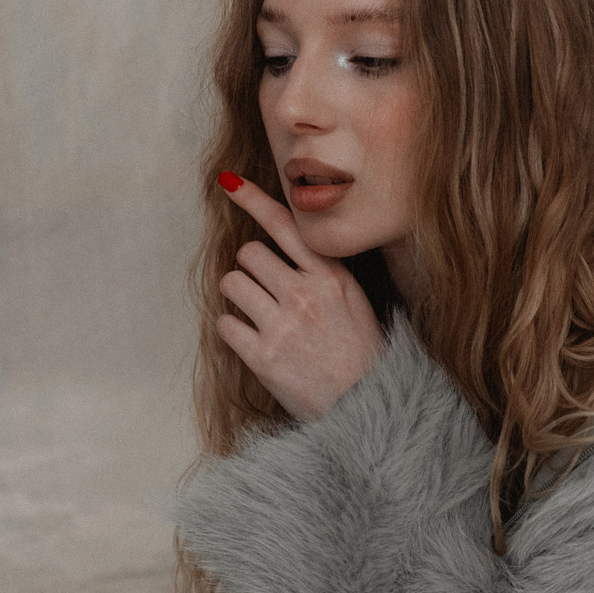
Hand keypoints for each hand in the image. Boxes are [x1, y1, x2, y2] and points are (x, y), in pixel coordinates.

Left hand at [216, 173, 385, 421]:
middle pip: (249, 254)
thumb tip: (288, 244)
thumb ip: (322, 272)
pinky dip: (233, 331)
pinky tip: (254, 342)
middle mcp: (305, 295)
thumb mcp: (354, 301)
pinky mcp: (263, 357)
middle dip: (252, 270)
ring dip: (239, 296)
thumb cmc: (361, 355)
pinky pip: (225, 325)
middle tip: (267, 292)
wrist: (368, 409)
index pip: (286, 225)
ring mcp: (282, 325)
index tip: (228, 183)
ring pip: (232, 284)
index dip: (253, 199)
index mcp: (331, 277)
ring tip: (259, 316)